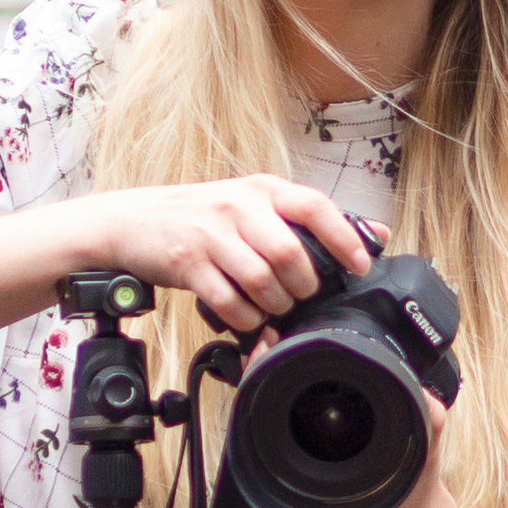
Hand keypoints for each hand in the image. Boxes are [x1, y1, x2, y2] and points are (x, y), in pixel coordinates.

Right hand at [69, 174, 368, 330]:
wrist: (130, 222)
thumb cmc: (201, 217)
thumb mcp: (252, 206)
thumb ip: (305, 219)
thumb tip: (377, 233)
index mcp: (262, 188)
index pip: (315, 206)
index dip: (345, 239)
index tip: (359, 267)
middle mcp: (238, 205)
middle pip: (291, 253)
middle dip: (303, 286)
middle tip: (300, 295)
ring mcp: (210, 233)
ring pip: (262, 280)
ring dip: (275, 304)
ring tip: (272, 306)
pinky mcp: (187, 263)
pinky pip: (229, 301)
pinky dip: (245, 318)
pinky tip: (246, 316)